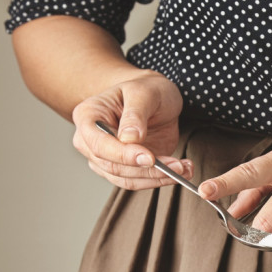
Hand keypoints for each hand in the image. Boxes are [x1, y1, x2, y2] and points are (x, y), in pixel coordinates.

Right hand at [70, 72, 192, 188]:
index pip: (99, 144)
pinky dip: (162, 180)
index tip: (149, 157)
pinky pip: (140, 181)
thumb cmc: (146, 90)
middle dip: (147, 170)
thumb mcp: (143, 93)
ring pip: (127, 180)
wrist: (157, 99)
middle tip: (176, 165)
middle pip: (113, 166)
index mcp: (88, 116)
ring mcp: (107, 158)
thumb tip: (129, 139)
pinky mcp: (125, 169)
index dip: (123, 154)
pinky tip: (181, 172)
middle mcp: (91, 141)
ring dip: (157, 178)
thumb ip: (135, 114)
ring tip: (183, 168)